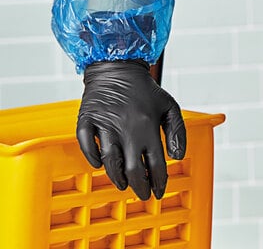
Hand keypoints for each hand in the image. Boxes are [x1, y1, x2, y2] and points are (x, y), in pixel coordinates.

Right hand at [77, 59, 185, 199]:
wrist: (119, 67)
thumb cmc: (145, 89)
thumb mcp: (170, 106)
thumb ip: (177, 131)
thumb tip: (177, 157)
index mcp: (148, 126)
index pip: (154, 164)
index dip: (158, 181)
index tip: (159, 191)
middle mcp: (126, 129)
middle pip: (131, 169)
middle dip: (139, 186)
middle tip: (142, 195)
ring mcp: (105, 125)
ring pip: (109, 161)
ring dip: (116, 178)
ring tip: (124, 185)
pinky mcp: (87, 119)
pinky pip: (85, 144)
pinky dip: (91, 157)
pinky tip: (99, 165)